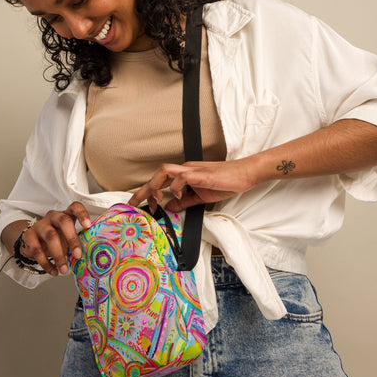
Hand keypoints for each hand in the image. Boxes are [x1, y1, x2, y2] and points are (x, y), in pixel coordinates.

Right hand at [19, 201, 90, 276]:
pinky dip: (46, 263)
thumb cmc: (57, 237)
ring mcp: (40, 225)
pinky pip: (37, 250)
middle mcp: (53, 216)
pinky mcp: (29, 236)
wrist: (33, 241)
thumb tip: (90, 256)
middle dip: (72, 239)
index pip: (75, 207)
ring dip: (59, 255)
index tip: (88, 226)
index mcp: (66, 214)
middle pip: (63, 221)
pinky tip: (53, 271)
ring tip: (64, 270)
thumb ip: (77, 241)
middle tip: (78, 255)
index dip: (82, 214)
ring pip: (51, 237)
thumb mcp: (67, 235)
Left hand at [129, 159, 256, 211]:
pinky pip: (183, 177)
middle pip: (157, 174)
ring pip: (165, 171)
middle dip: (142, 189)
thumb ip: (184, 201)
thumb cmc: (226, 182)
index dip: (146, 192)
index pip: (160, 180)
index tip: (139, 205)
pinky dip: (176, 186)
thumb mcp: (200, 196)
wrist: (244, 174)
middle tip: (133, 203)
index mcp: (184, 174)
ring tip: (153, 199)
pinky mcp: (202, 174)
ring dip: (155, 185)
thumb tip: (169, 207)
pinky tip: (177, 196)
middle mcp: (185, 169)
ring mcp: (193, 170)